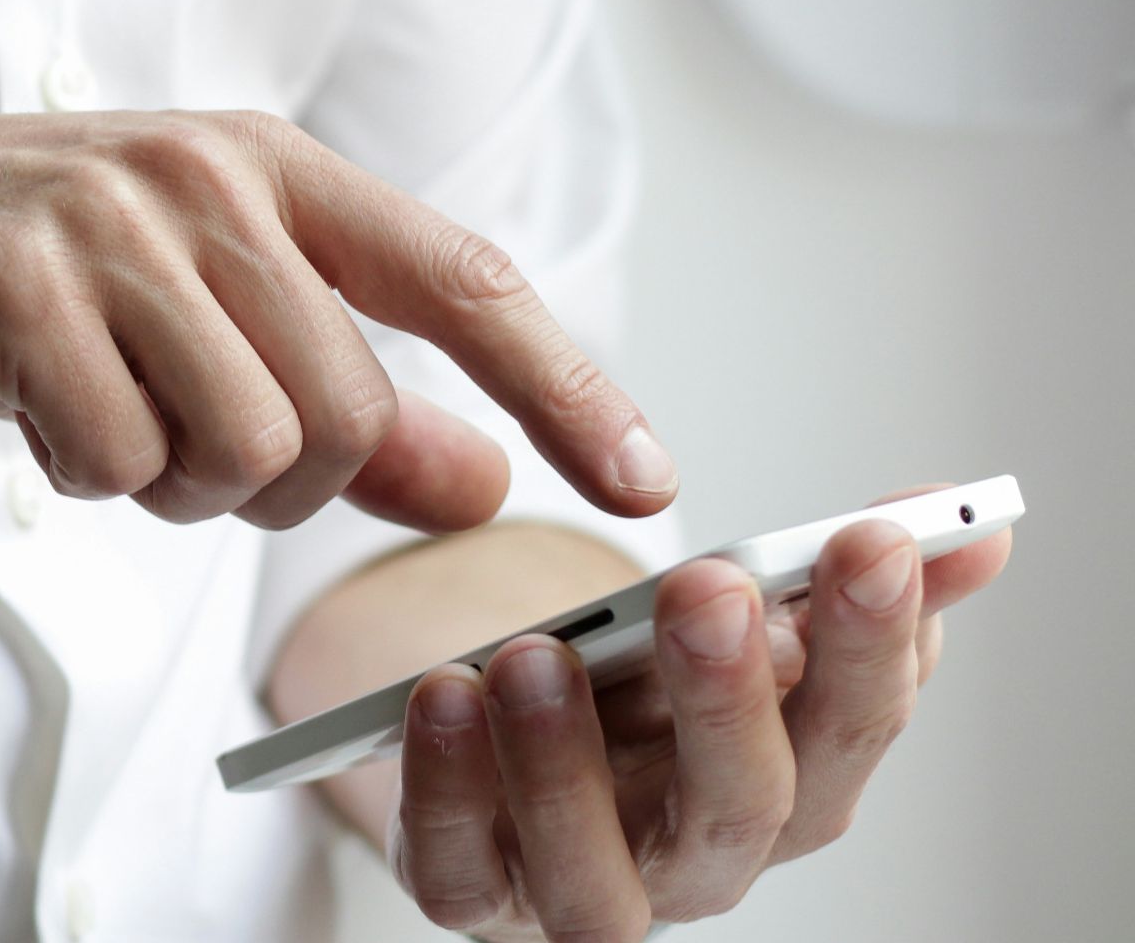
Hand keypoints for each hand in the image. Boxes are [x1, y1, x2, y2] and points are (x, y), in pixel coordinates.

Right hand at [0, 111, 676, 530]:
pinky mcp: (14, 283)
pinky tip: (22, 410)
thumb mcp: (185, 324)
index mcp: (265, 167)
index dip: (567, 387)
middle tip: (167, 443)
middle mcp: (204, 175)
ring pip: (246, 446)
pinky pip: (120, 463)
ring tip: (91, 415)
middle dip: (269, 481)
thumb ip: (344, 400)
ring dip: (169, 482)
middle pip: (345, 412)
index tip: (643, 479)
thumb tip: (480, 478)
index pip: (464, 281)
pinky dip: (80, 477)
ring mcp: (108, 220)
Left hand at [388, 486, 1013, 940]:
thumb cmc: (646, 696)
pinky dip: (445, 790)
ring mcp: (584, 888)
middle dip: (729, 698)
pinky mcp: (474, 892)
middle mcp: (699, 856)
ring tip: (536, 655)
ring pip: (594, 876)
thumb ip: (838, 579)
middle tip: (708, 590)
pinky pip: (456, 871)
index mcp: (789, 782)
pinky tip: (442, 695)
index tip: (869, 540)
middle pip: (740, 809)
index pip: (853, 727)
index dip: (873, 643)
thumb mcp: (739, 624)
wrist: (518, 753)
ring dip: (565, 764)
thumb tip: (974, 524)